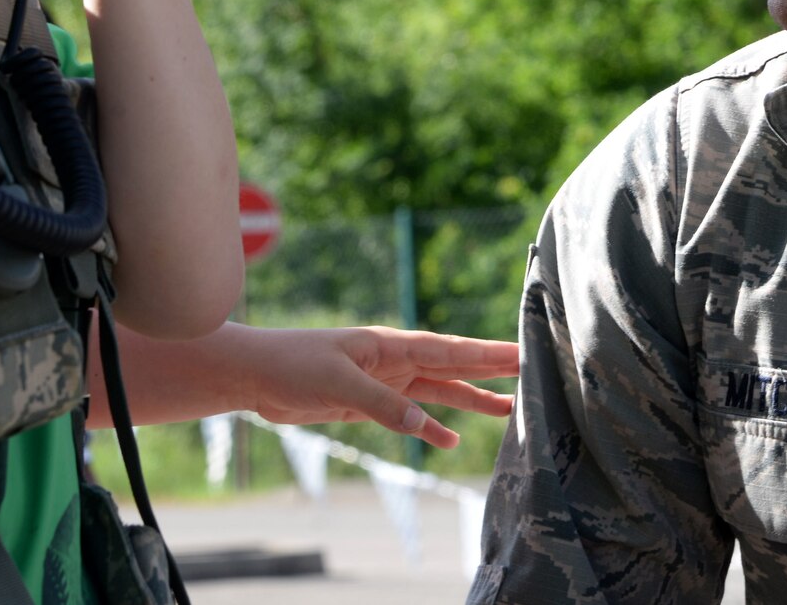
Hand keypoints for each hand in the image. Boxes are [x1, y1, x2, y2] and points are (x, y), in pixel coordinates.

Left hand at [237, 325, 517, 448]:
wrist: (256, 375)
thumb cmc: (293, 365)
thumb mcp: (337, 383)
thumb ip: (381, 404)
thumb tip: (423, 426)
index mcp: (390, 345)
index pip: (448, 349)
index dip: (485, 353)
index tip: (520, 351)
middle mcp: (394, 360)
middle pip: (452, 365)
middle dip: (490, 369)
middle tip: (530, 370)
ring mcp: (384, 381)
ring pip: (437, 391)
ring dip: (470, 399)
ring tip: (508, 409)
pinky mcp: (369, 403)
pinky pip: (410, 416)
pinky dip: (430, 428)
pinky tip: (449, 440)